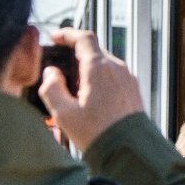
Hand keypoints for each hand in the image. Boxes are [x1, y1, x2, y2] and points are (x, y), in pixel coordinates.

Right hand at [38, 28, 143, 150]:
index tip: (56, 37)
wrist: (130, 150)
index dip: (68, 34)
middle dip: (76, 56)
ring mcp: (128, 78)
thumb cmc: (97, 133)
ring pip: (104, 64)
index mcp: (99, 67)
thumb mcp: (64, 113)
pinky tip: (90, 99)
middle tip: (60, 69)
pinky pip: (114, 76)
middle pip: (94, 51)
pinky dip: (100, 79)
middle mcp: (117, 67)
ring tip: (74, 90)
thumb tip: (51, 73)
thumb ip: (52, 88)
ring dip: (88, 70)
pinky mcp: (133, 90)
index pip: (84, 38)